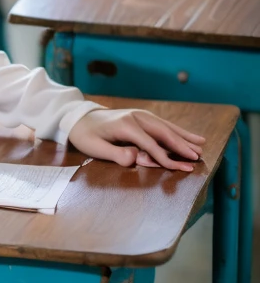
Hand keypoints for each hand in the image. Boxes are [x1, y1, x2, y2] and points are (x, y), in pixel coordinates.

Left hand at [68, 108, 203, 171]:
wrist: (79, 118)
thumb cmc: (86, 136)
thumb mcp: (94, 147)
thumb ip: (115, 154)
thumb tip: (135, 159)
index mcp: (125, 125)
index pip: (150, 144)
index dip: (166, 157)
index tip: (183, 168)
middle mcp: (136, 117)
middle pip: (163, 133)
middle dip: (182, 146)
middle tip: (198, 158)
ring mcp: (140, 115)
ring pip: (166, 127)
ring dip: (184, 137)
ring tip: (202, 146)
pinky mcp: (142, 116)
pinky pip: (164, 124)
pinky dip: (179, 131)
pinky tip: (192, 136)